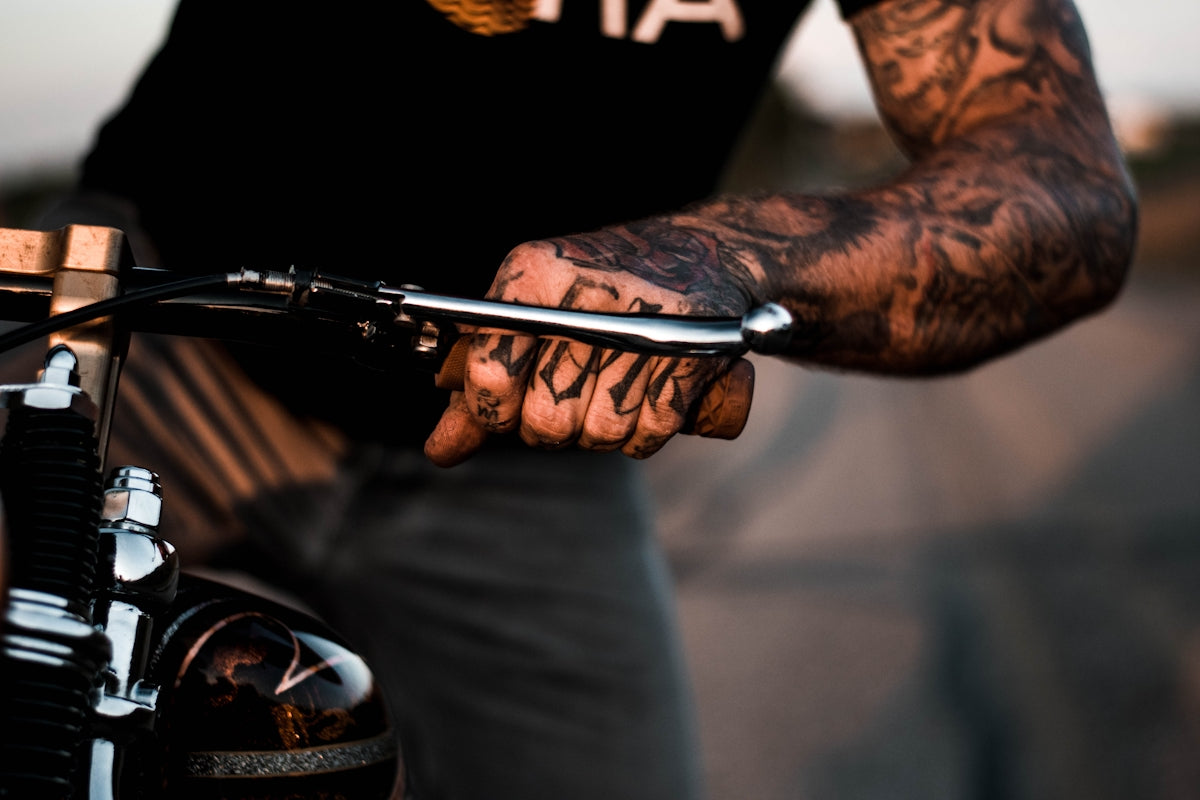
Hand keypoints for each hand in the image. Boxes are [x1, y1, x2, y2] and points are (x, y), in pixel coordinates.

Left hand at [424, 219, 759, 466]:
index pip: (490, 371)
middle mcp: (589, 291)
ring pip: (600, 433)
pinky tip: (644, 399)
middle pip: (546, 418)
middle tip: (564, 398)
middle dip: (550, 427)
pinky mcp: (692, 351)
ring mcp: (646, 322)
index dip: (492, 410)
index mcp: (535, 273)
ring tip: (608, 392)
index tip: (504, 408)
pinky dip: (644, 434)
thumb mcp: (535, 308)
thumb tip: (440, 450)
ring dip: (601, 431)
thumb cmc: (601, 285)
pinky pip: (649, 433)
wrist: (703, 247)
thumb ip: (485, 376)